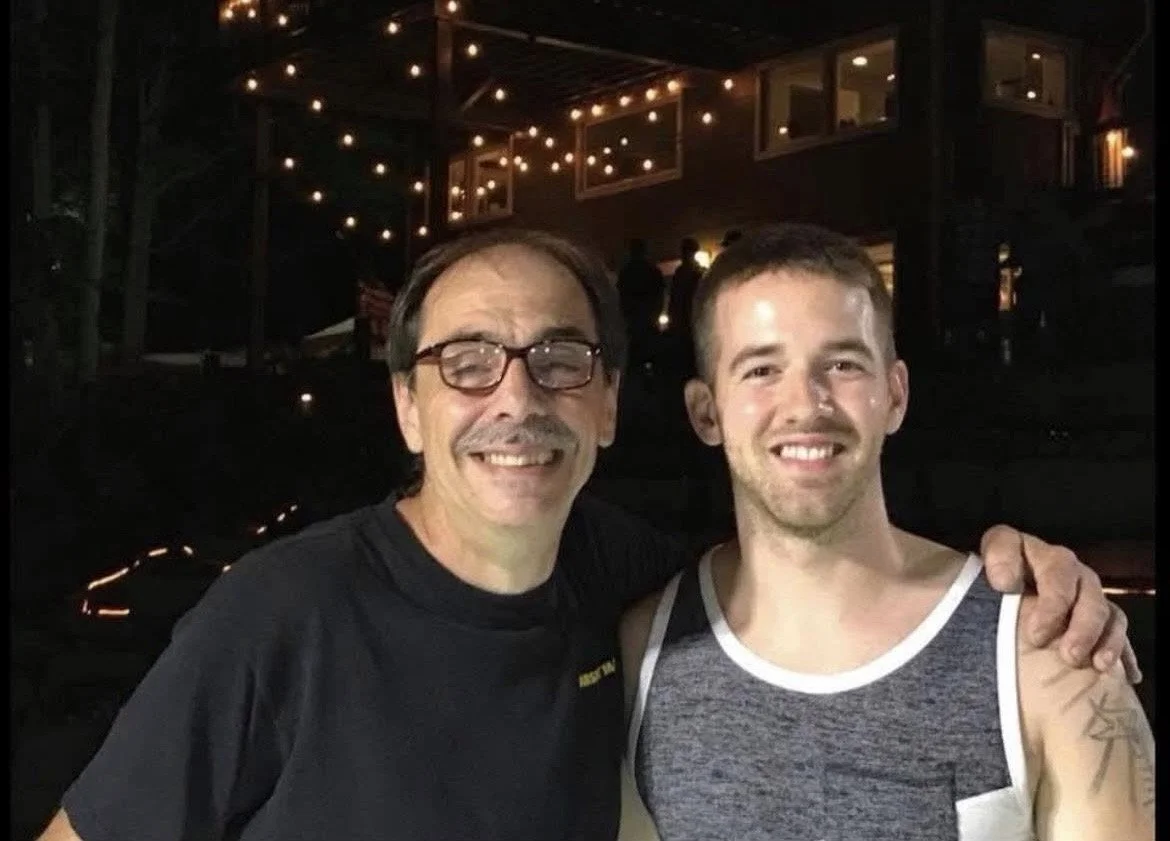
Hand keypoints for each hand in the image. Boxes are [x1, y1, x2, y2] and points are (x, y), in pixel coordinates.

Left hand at [980, 525, 1140, 683]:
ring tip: (1078, 660)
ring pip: (1096, 599)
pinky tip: (1122, 674)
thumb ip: (945, 586)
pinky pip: (1117, 626)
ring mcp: (1082, 587)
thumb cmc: (983, 608)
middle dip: (1054, 604)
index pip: (1006, 540)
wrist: (1012, 625)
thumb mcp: (964, 597)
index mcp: (1014, 551)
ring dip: (1091, 630)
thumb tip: (970, 584)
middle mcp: (1052, 563)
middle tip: (1036, 637)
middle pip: (1062, 570)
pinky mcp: (1102, 614)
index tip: (1001, 586)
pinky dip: (1119, 649)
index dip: (1003, 558)